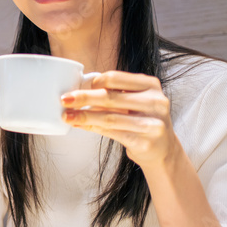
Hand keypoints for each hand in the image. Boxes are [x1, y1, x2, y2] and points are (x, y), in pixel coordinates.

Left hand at [60, 70, 178, 168]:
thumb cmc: (141, 119)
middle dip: (83, 98)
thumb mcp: (133, 100)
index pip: (116, 78)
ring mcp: (153, 123)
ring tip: (67, 116)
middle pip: (111, 97)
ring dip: (84, 116)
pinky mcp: (146, 142)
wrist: (162, 149)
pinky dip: (93, 128)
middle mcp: (156, 102)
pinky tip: (81, 125)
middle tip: (64, 100)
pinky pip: (113, 133)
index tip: (78, 86)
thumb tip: (77, 91)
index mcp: (150, 85)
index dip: (94, 82)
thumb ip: (112, 93)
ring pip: (110, 117)